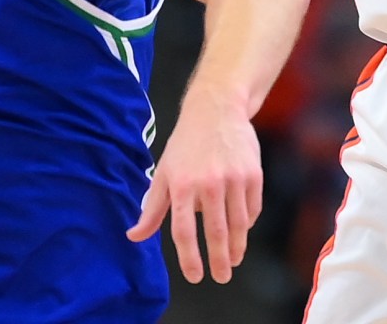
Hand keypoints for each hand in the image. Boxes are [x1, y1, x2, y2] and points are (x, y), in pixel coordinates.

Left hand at [127, 87, 262, 283]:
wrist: (215, 109)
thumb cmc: (185, 145)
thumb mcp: (164, 173)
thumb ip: (152, 210)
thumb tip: (133, 237)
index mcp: (182, 184)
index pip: (184, 231)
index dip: (190, 258)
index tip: (196, 276)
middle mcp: (209, 183)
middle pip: (216, 232)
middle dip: (219, 261)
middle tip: (221, 278)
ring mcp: (234, 178)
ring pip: (239, 224)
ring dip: (237, 247)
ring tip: (233, 260)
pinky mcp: (253, 174)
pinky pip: (253, 209)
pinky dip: (248, 224)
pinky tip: (242, 231)